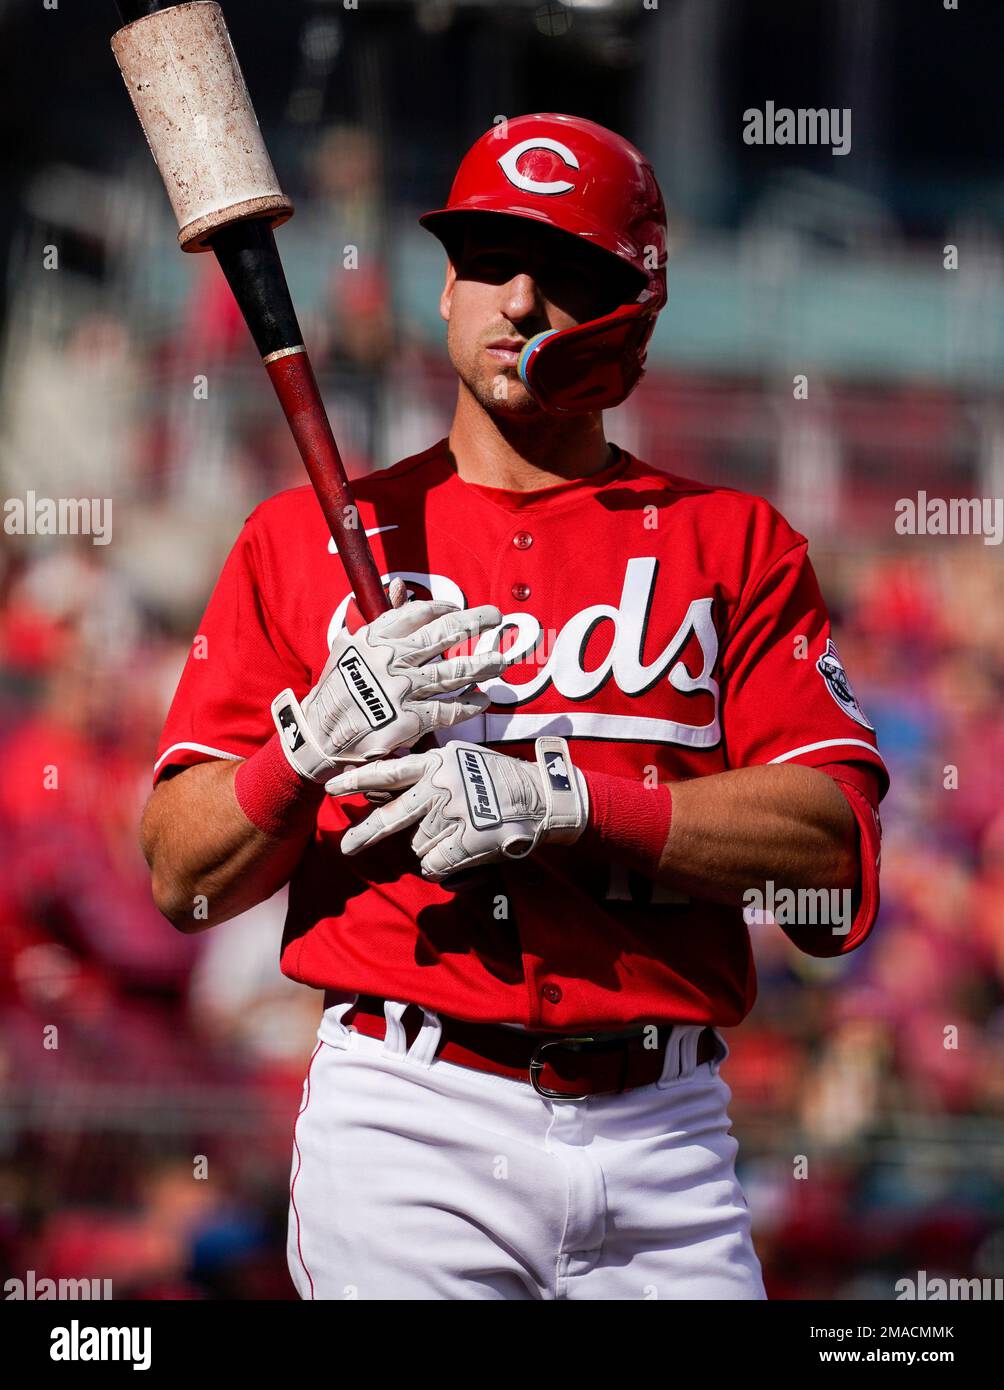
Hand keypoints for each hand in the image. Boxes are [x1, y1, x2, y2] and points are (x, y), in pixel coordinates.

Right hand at [271, 581, 505, 782]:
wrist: (319, 736)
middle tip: (495, 616)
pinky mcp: (411, 720)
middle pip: (445, 634)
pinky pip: (450, 709)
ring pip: (454, 672)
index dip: (444, 609)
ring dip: (482, 664)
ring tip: (501, 660)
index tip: (457, 609)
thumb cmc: (334, 691)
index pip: (419, 614)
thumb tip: (398, 586)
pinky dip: (470, 704)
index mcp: (376, 639)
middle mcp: (393, 660)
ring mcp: (403, 690)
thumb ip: (378, 619)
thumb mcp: (347, 647)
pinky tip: (483, 699)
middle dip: (475, 622)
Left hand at [324, 736, 588, 882]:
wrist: (541, 796)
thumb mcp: (462, 760)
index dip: (358, 780)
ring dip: (434, 845)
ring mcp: (452, 812)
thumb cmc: (500, 779)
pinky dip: (444, 864)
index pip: (388, 771)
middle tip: (346, 847)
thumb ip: (428, 771)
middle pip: (391, 815)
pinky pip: (436, 863)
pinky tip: (462, 851)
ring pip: (419, 843)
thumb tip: (388, 788)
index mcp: (436, 762)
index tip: (332, 786)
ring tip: (461, 832)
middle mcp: (439, 785)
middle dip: (366, 834)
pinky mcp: (466, 838)